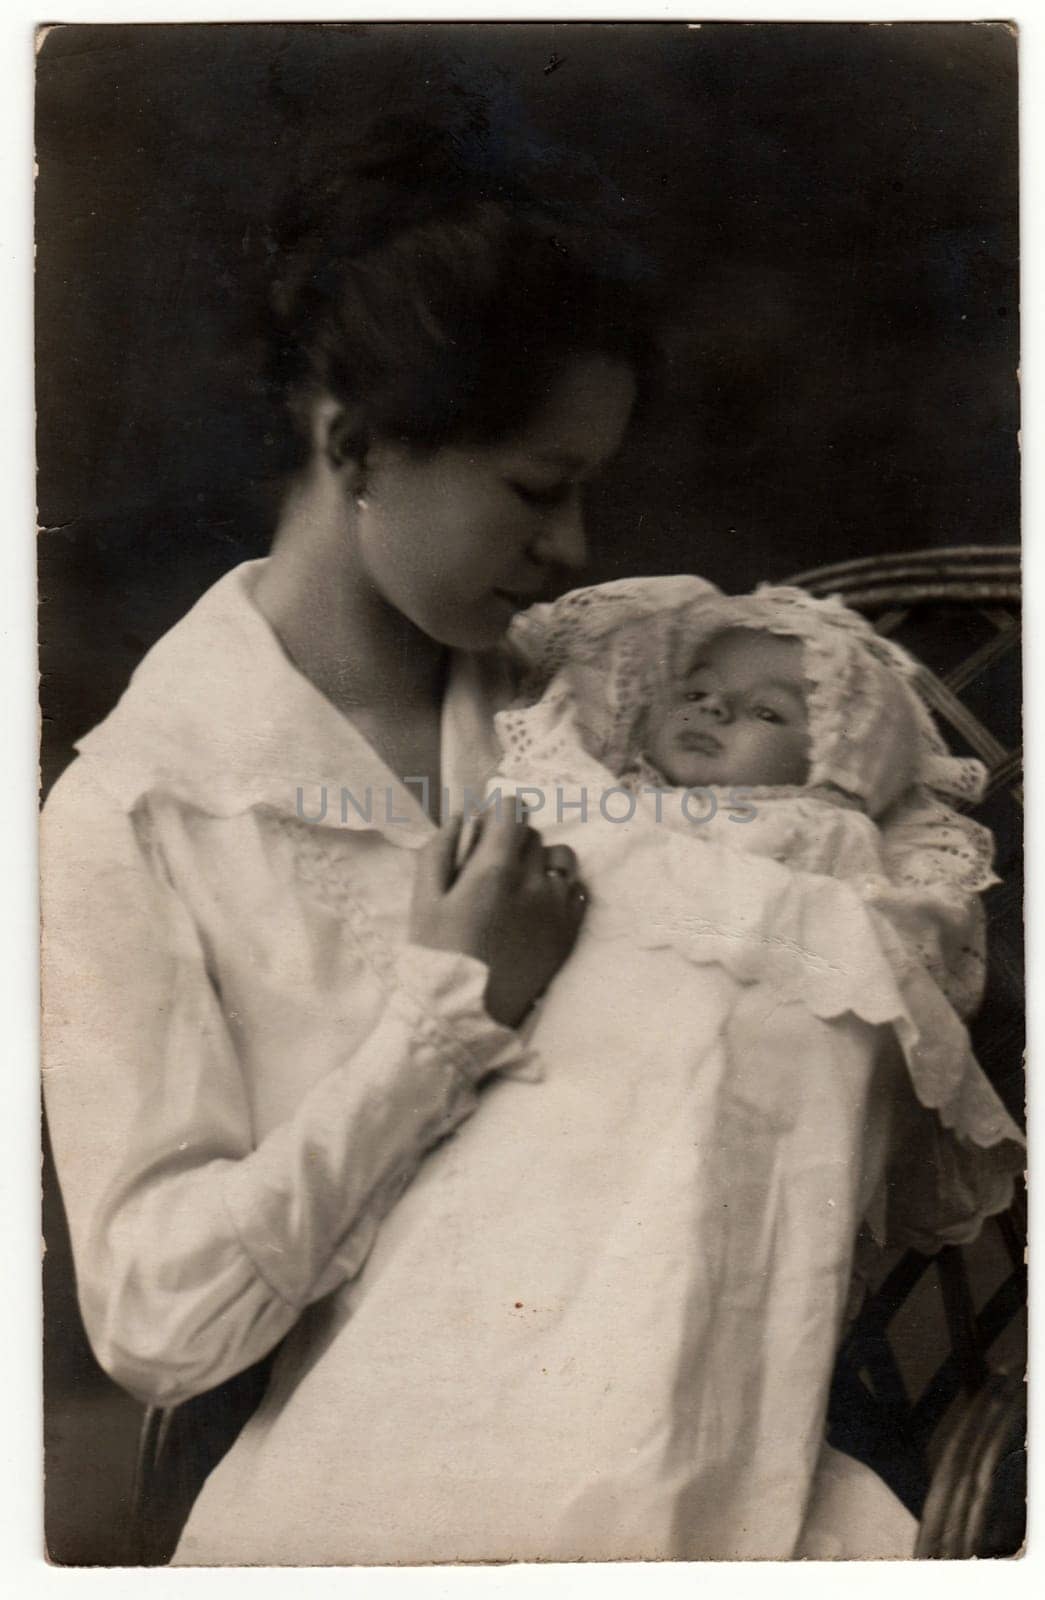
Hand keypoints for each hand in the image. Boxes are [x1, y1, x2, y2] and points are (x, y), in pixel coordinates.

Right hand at [409, 811, 588, 1027]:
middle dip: (512, 841)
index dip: (496, 813)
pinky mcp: (569, 932)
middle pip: (533, 834)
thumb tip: (462, 815)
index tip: (485, 833)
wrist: (466, 1015)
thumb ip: (440, 849)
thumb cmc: (437, 956)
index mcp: (495, 868)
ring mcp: (558, 908)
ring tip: (520, 886)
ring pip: (561, 858)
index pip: (513, 809)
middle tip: (491, 868)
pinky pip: (576, 890)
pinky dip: (560, 889)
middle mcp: (534, 881)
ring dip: (542, 862)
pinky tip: (537, 907)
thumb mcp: (423, 899)